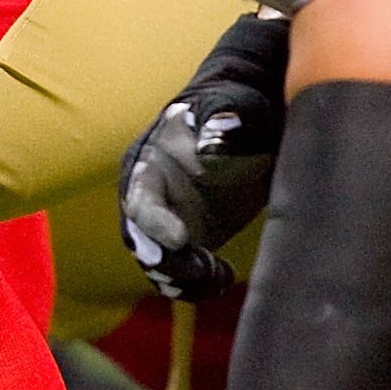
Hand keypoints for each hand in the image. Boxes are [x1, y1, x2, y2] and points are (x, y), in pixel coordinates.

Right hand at [119, 14, 289, 302]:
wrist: (250, 119)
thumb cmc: (236, 106)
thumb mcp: (232, 108)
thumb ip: (220, 123)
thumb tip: (206, 144)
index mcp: (147, 162)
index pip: (140, 200)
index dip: (154, 222)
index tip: (182, 239)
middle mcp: (146, 195)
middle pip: (142, 241)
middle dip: (168, 262)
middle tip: (205, 270)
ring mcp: (164, 220)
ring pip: (158, 263)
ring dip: (184, 279)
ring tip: (218, 278)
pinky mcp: (186, 239)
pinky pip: (179, 272)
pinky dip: (196, 283)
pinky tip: (222, 279)